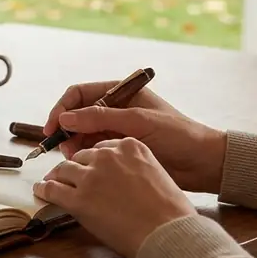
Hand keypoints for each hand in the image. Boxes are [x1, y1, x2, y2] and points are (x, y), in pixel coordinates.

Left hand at [34, 138, 197, 257]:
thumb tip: (122, 178)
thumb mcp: (158, 175)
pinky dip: (44, 189)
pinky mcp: (78, 199)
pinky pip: (53, 189)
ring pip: (64, 170)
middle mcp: (107, 157)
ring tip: (51, 182)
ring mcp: (91, 177)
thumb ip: (136, 168)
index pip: (102, 148)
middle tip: (71, 178)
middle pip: (81, 157)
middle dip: (76, 168)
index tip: (90, 168)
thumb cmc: (171, 212)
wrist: (168, 234)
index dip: (94, 161)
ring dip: (57, 177)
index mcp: (130, 147)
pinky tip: (40, 191)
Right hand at [44, 81, 226, 193]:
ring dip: (73, 144)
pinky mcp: (118, 149)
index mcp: (120, 93)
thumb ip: (100, 118)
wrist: (204, 163)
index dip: (62, 109)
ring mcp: (116, 130)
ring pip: (81, 134)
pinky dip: (84, 155)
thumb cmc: (178, 135)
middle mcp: (115, 109)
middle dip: (66, 130)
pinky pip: (92, 149)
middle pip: (76, 114)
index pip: (79, 94)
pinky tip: (85, 164)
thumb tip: (65, 118)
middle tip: (63, 148)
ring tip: (76, 158)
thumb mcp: (138, 122)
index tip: (52, 128)